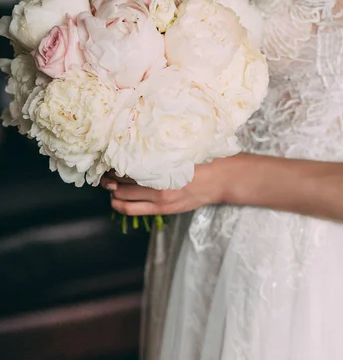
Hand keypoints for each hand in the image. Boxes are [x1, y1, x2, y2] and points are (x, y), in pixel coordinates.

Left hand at [100, 156, 241, 216]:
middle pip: (123, 184)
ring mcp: (161, 201)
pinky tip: (117, 200)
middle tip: (104, 174)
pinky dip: (121, 206)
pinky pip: (134, 211)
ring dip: (113, 194)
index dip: (115, 166)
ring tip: (108, 187)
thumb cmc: (202, 161)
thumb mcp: (180, 151)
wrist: (220, 179)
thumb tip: (137, 148)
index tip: (110, 160)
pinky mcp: (164, 210)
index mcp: (162, 169)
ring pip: (124, 201)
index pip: (129, 169)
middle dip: (110, 180)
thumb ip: (160, 153)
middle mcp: (159, 187)